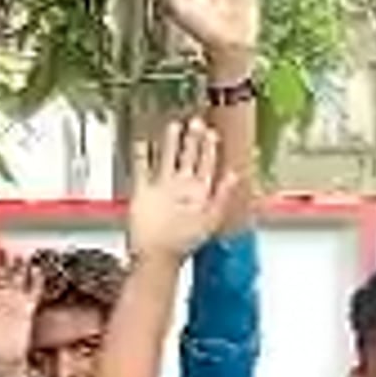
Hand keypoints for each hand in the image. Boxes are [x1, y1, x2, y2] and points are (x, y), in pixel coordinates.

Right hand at [127, 119, 238, 263]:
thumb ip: (222, 195)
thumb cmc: (184, 242)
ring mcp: (162, 190)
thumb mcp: (210, 218)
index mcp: (199, 193)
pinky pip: (142, 169)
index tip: (213, 131)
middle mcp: (182, 189)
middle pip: (189, 158)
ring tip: (174, 125)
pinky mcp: (143, 193)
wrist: (156, 255)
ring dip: (171, 143)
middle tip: (197, 121)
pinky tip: (142, 142)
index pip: (207, 165)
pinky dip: (141, 155)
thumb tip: (234, 174)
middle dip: (193, 140)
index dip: (210, 148)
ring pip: (167, 159)